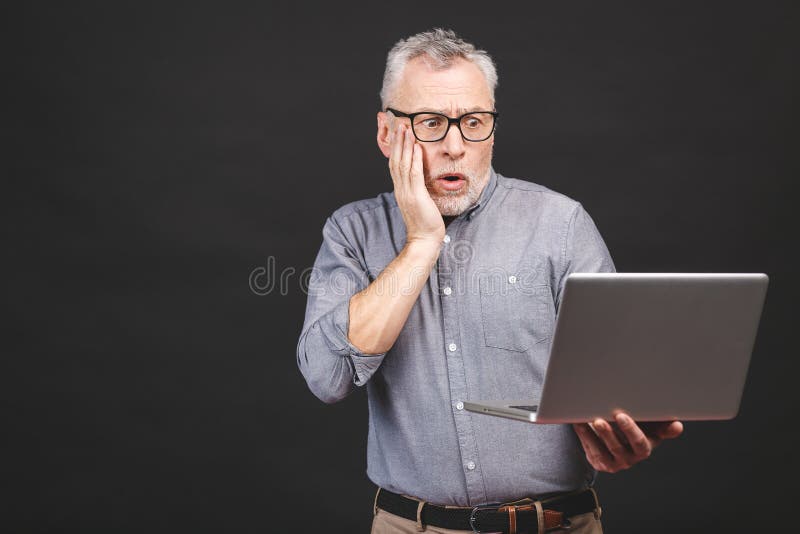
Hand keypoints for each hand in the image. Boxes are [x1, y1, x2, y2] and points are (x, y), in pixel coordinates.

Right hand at [388, 122, 444, 245]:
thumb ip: (418, 190)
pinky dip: (415, 159)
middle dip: (397, 141)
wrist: (425, 240)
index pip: (395, 165)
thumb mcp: (420, 203)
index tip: (398, 134)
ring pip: (403, 164)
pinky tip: (416, 147)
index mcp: (401, 190)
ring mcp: (407, 192)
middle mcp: (401, 189)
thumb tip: (422, 179)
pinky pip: (414, 174)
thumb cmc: (425, 224)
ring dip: (404, 145)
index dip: (396, 148)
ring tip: (406, 129)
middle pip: (396, 160)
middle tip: (398, 124)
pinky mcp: (416, 196)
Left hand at [572, 413, 682, 472]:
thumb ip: (662, 426)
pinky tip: (578, 421)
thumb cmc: (637, 429)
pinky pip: (590, 449)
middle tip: (600, 418)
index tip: (621, 416)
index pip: (639, 442)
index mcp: (644, 448)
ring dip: (595, 435)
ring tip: (590, 419)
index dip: (631, 431)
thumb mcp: (651, 427)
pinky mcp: (599, 462)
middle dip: (610, 432)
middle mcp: (629, 458)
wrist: (619, 443)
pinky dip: (583, 434)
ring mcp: (613, 462)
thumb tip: (677, 426)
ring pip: (603, 450)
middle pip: (619, 447)